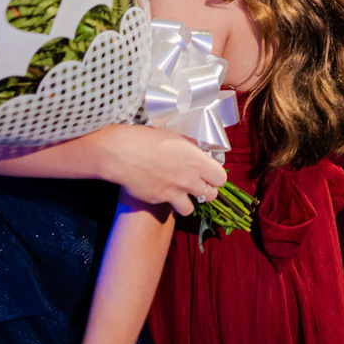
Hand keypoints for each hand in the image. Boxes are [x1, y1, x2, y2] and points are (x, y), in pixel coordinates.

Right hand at [101, 125, 227, 215]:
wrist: (122, 153)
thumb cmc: (147, 139)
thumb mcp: (174, 136)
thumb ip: (189, 146)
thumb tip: (196, 148)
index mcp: (196, 160)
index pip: (221, 178)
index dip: (216, 177)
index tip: (209, 174)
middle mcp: (189, 179)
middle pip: (211, 195)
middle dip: (206, 191)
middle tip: (197, 184)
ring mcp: (174, 192)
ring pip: (191, 208)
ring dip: (188, 202)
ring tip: (180, 193)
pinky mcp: (159, 200)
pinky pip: (171, 208)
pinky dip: (169, 203)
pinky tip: (162, 192)